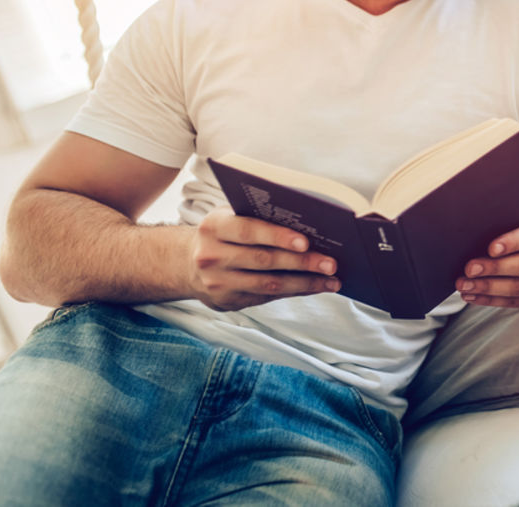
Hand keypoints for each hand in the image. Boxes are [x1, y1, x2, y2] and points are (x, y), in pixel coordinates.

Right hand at [189, 208, 340, 310]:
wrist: (186, 264)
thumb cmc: (224, 233)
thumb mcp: (231, 217)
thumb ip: (259, 218)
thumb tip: (310, 227)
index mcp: (214, 226)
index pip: (248, 230)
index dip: (277, 236)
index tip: (306, 242)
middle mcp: (211, 255)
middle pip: (263, 260)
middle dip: (301, 263)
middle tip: (331, 264)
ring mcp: (217, 282)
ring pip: (268, 285)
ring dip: (304, 283)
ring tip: (332, 281)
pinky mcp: (226, 301)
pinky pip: (267, 298)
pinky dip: (295, 292)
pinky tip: (314, 287)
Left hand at [457, 207, 518, 307]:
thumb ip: (514, 220)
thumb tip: (480, 226)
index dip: (513, 243)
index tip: (490, 248)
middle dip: (495, 268)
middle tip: (470, 269)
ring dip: (489, 288)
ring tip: (465, 285)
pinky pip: (515, 301)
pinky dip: (491, 300)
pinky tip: (472, 295)